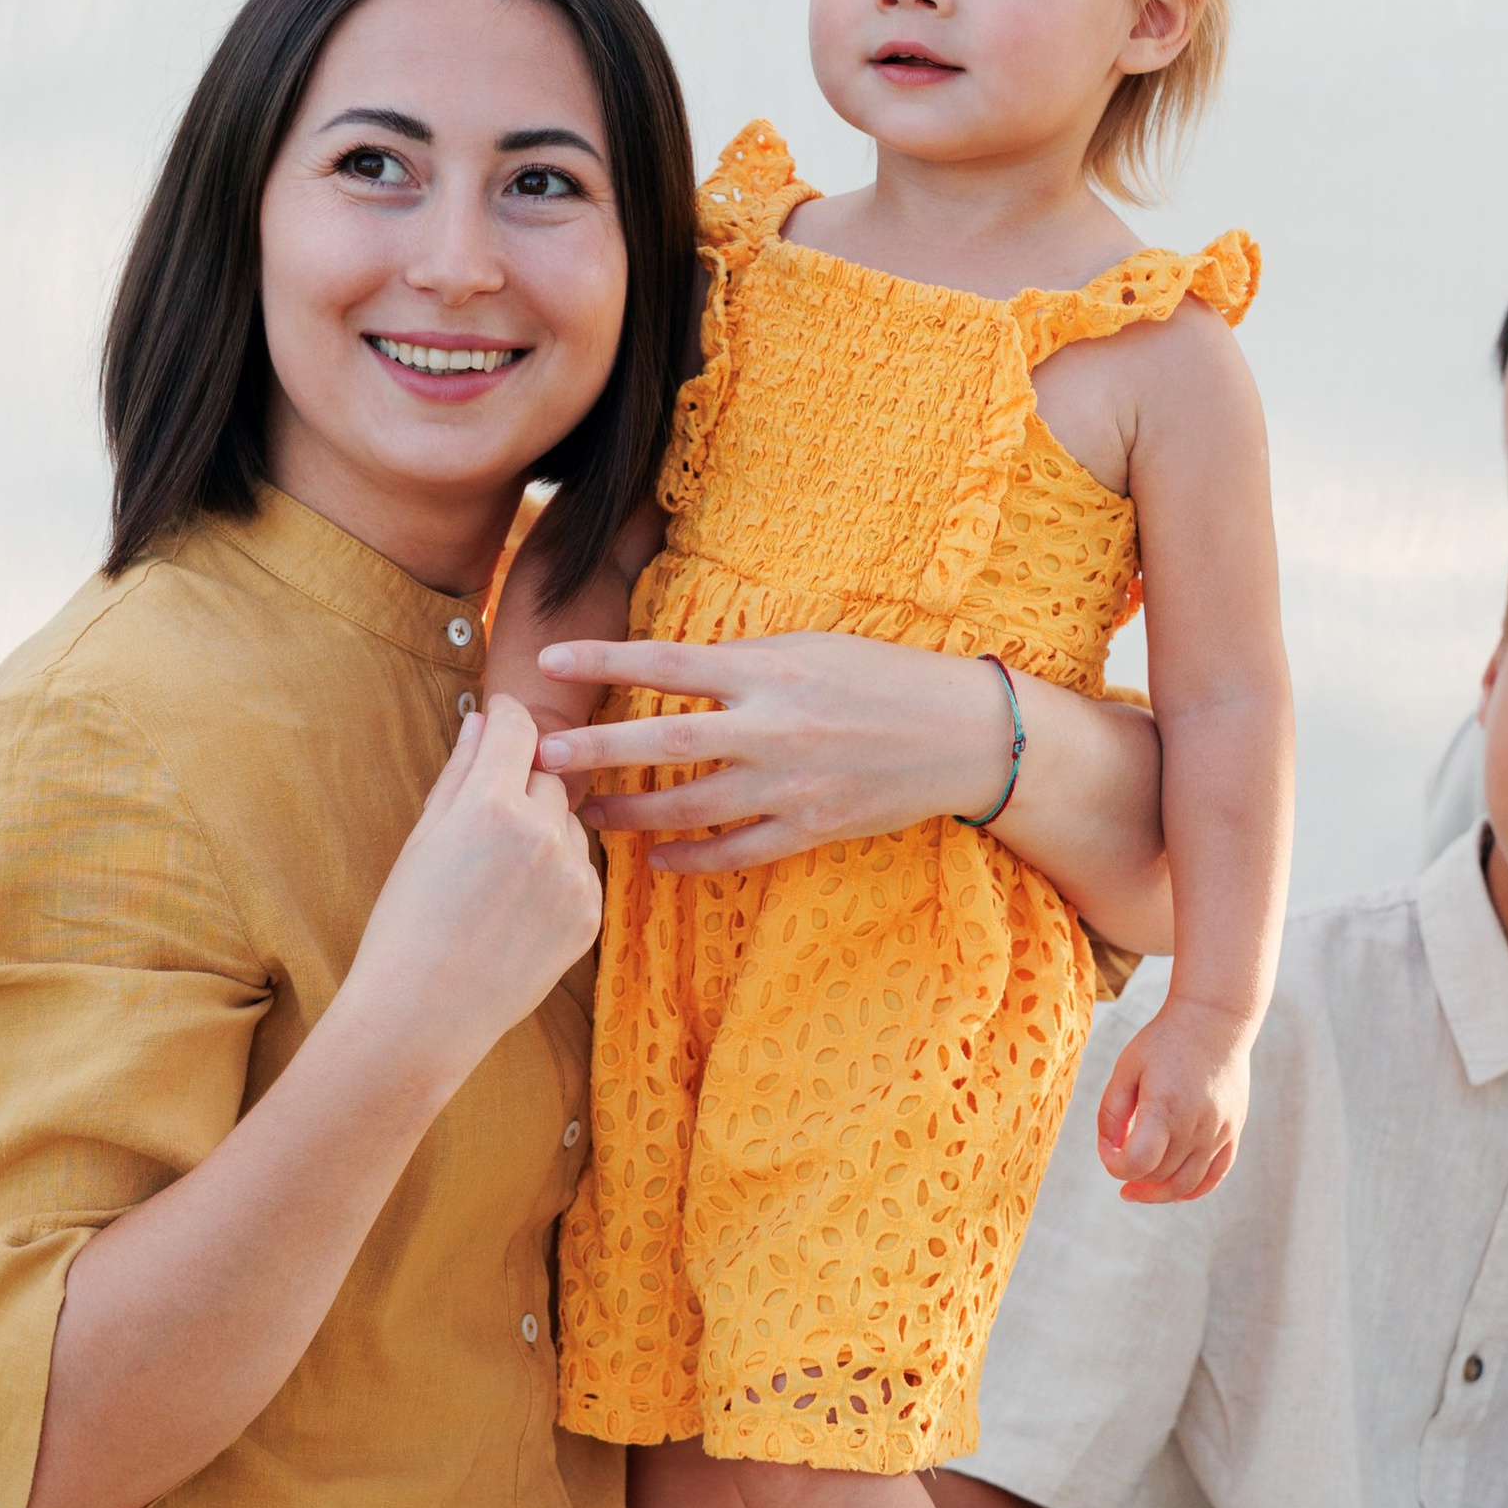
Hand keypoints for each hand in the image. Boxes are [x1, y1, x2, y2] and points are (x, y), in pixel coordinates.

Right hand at [342, 693, 602, 1096]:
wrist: (424, 1011)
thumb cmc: (407, 922)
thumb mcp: (423, 838)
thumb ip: (459, 773)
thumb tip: (480, 721)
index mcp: (490, 805)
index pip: (517, 730)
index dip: (508, 717)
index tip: (502, 717)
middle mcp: (542, 832)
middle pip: (549, 776)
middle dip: (523, 784)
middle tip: (487, 818)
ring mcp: (573, 876)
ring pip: (569, 824)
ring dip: (544, 830)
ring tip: (498, 877)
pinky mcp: (591, 914)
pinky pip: (582, 869)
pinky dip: (558, 874)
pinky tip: (518, 907)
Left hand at [533, 633, 1018, 872]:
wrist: (963, 734)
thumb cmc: (886, 676)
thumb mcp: (814, 647)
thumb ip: (745, 661)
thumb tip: (677, 667)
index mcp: (770, 670)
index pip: (667, 662)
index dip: (603, 660)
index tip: (547, 662)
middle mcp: (774, 727)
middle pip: (664, 743)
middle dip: (597, 751)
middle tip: (543, 759)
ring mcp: (791, 784)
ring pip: (691, 808)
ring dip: (633, 815)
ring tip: (588, 817)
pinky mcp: (811, 827)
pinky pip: (737, 852)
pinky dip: (693, 859)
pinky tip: (659, 860)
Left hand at [1096, 996, 1250, 1202]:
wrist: (1215, 1020)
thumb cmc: (1165, 1041)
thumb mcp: (1127, 1068)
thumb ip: (1111, 1112)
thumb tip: (1110, 1149)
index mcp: (1165, 1108)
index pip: (1137, 1163)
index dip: (1115, 1165)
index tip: (1108, 1149)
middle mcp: (1196, 1126)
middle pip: (1160, 1175)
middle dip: (1132, 1176)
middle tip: (1118, 1162)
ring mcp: (1219, 1131)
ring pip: (1187, 1183)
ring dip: (1159, 1193)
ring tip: (1138, 1188)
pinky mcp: (1233, 1131)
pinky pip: (1215, 1175)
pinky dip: (1193, 1190)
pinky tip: (1174, 1192)